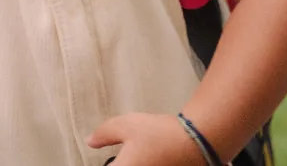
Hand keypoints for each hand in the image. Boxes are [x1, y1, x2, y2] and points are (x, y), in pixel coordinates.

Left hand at [88, 113, 203, 165]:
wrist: (195, 142)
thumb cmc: (160, 135)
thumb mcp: (126, 125)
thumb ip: (104, 133)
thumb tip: (91, 140)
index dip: (106, 162)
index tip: (107, 157)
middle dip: (116, 163)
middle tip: (117, 156)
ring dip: (128, 164)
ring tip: (133, 157)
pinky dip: (142, 165)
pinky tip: (146, 160)